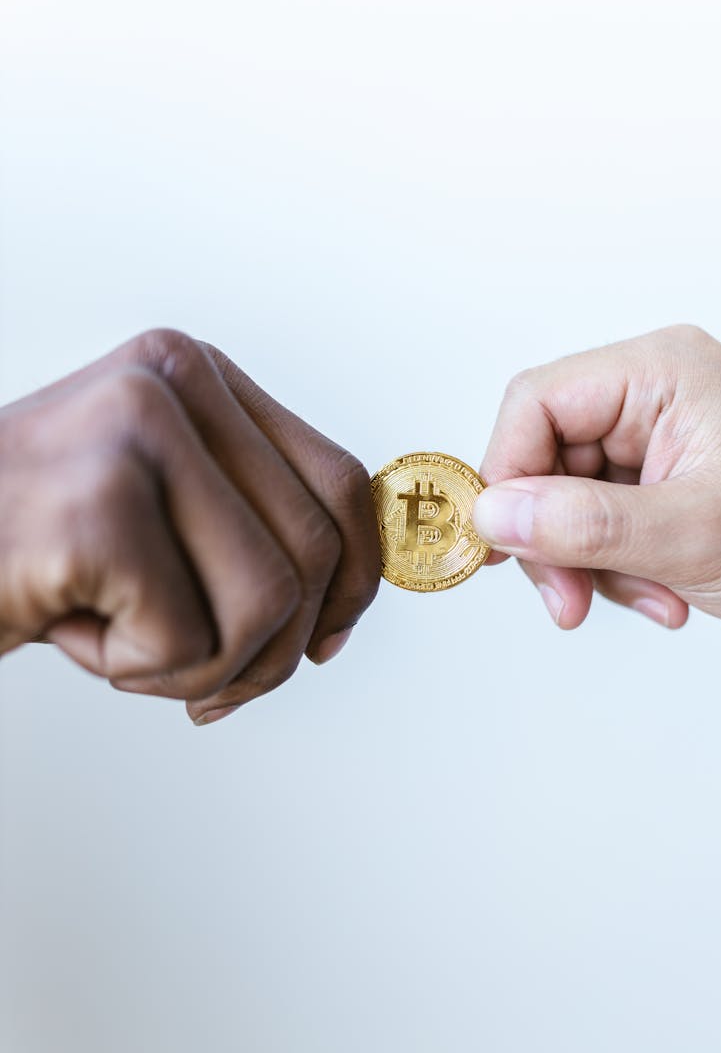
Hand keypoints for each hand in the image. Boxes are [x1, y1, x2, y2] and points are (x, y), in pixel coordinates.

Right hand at [0, 329, 380, 721]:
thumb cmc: (27, 550)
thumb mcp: (154, 513)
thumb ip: (246, 529)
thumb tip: (346, 611)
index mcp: (196, 371)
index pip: (341, 482)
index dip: (356, 580)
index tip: (324, 642)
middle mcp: (172, 379)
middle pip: (316, 550)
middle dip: (272, 648)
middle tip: (204, 681)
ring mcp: (133, 432)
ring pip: (270, 601)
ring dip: (204, 666)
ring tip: (123, 645)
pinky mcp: (96, 507)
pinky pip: (192, 641)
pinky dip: (140, 672)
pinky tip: (71, 634)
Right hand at [473, 326, 720, 683]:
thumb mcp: (693, 535)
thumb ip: (585, 525)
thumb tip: (493, 516)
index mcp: (662, 373)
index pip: (538, 402)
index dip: (506, 471)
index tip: (501, 542)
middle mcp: (650, 396)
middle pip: (542, 457)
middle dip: (554, 538)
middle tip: (568, 599)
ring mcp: (650, 442)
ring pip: (561, 502)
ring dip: (591, 565)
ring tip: (653, 597)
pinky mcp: (653, 485)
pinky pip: (593, 527)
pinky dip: (614, 572)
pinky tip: (666, 596)